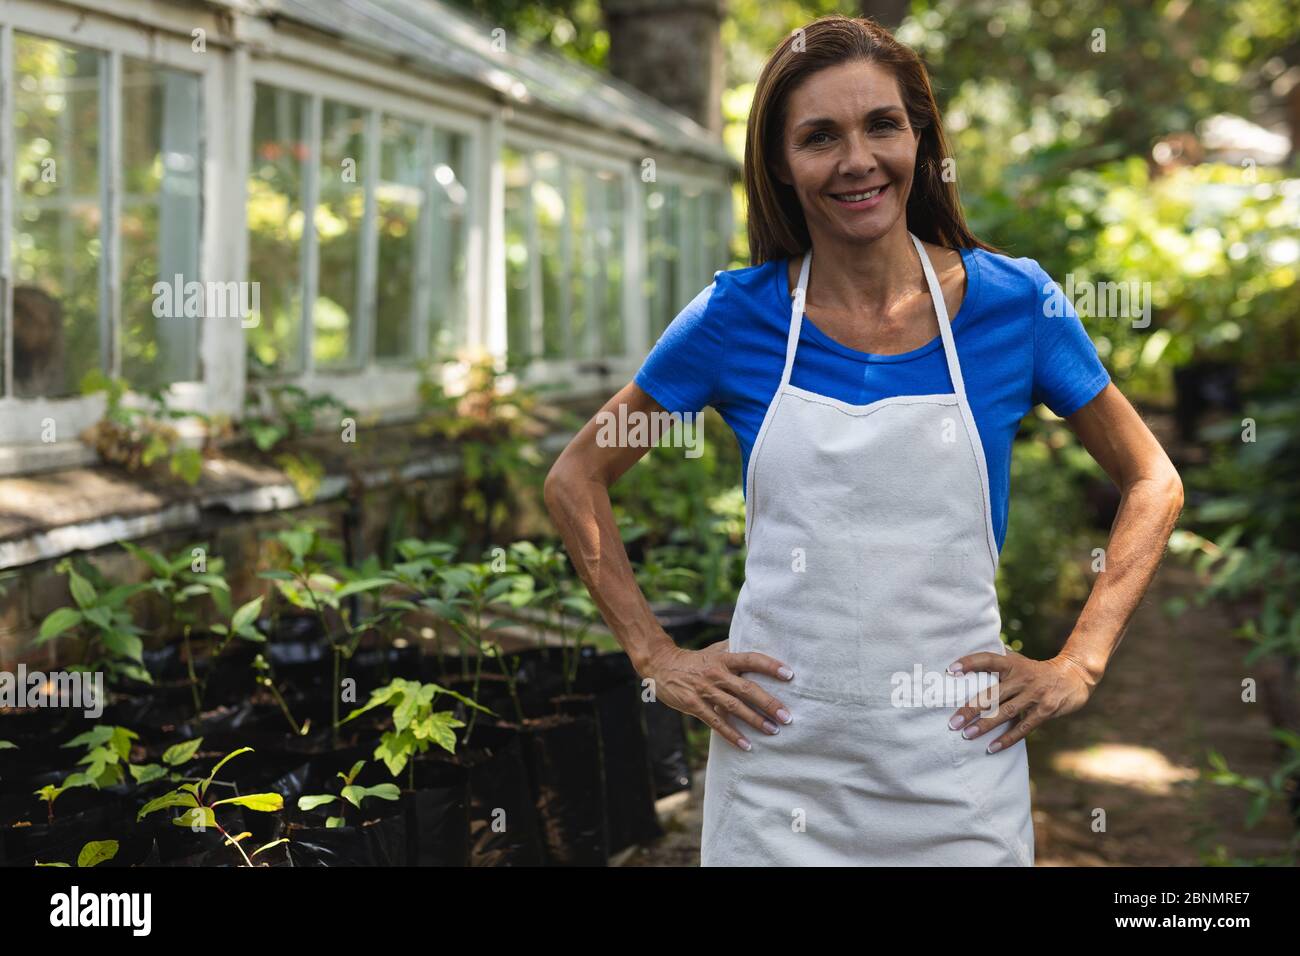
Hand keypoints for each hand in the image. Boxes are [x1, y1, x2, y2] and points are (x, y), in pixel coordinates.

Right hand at [639, 639, 794, 751]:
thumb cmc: (694, 660)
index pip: (751, 659)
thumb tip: (757, 641)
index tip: (789, 675)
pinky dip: (732, 735)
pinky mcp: (694, 705)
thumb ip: (735, 649)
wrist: (661, 665)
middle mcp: (716, 674)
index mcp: (724, 659)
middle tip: (787, 716)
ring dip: (755, 720)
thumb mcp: (714, 651)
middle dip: (768, 703)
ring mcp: (705, 690)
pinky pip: (716, 722)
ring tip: (773, 731)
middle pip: (746, 688)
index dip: (770, 666)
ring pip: (734, 707)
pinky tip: (746, 745)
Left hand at [946, 651, 1094, 753]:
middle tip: (952, 722)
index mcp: (1012, 663)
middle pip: (992, 694)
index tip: (950, 670)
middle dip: (971, 708)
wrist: (1074, 676)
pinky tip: (991, 748)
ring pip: (1005, 712)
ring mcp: (1035, 694)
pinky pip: (1023, 727)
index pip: (988, 660)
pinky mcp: (1045, 710)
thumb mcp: (1018, 661)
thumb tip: (967, 660)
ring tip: (966, 735)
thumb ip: (997, 662)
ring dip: (985, 725)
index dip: (970, 663)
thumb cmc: (1035, 670)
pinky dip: (1007, 739)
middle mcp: (1022, 678)